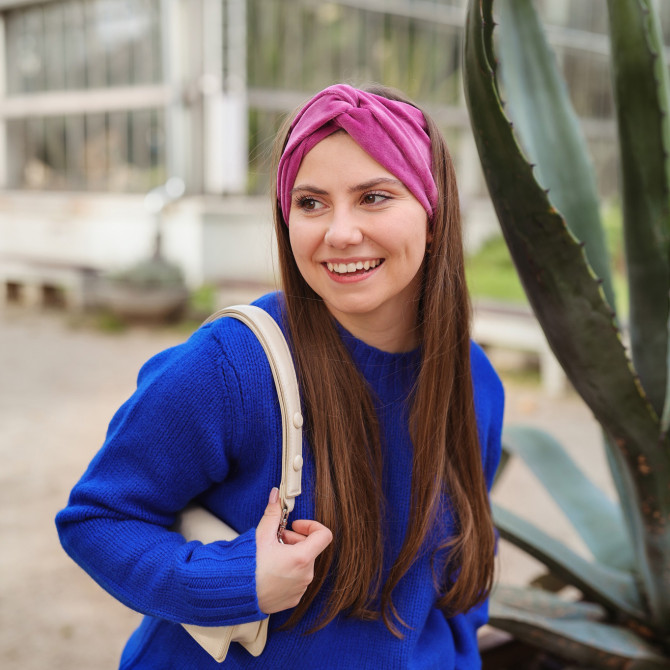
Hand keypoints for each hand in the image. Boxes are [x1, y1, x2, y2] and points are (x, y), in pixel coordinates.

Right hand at [255, 488, 332, 613]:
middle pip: (311, 549)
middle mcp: (306, 575)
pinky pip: (297, 580)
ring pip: (304, 564)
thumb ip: (273, 514)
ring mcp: (300, 589)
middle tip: (278, 538)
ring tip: (272, 554)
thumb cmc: (248, 566)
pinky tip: (271, 570)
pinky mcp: (293, 599)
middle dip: (296, 539)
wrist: (236, 594)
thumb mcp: (261, 536)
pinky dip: (289, 571)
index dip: (311, 526)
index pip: (324, 535)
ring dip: (292, 555)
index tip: (296, 526)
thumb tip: (276, 495)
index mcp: (302, 558)